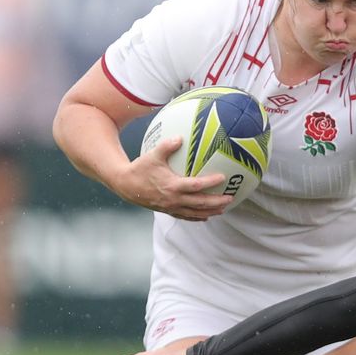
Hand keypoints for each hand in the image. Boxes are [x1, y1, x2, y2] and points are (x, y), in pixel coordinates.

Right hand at [112, 136, 232, 220]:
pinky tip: (205, 216)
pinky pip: (185, 216)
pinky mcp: (167, 210)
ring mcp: (170, 207)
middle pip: (200, 203)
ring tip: (223, 209)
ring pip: (195, 212)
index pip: (196, 185)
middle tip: (230, 198)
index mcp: (172, 186)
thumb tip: (180, 137)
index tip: (223, 178)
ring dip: (210, 211)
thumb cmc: (140, 168)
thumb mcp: (153, 155)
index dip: (211, 182)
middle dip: (217, 201)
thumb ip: (167, 146)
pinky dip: (196, 217)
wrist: (125, 185)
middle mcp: (173, 199)